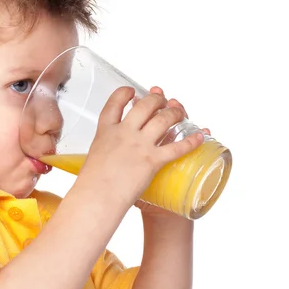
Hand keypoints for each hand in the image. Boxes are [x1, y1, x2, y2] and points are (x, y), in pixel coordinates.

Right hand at [79, 85, 204, 212]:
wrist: (96, 197)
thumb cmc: (90, 184)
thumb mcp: (93, 158)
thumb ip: (104, 151)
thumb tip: (107, 157)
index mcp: (105, 132)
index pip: (115, 103)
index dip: (124, 93)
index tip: (131, 91)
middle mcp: (124, 133)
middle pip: (145, 106)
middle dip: (157, 99)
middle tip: (162, 100)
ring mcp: (139, 145)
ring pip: (163, 120)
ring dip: (175, 113)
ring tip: (180, 113)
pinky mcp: (152, 160)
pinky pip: (177, 147)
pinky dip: (191, 141)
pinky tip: (199, 136)